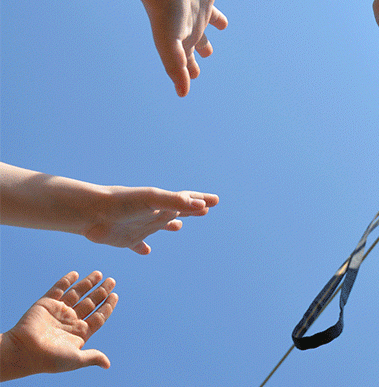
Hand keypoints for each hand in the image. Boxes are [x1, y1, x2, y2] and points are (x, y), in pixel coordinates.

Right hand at [0, 272, 117, 380]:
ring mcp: (59, 311)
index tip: (115, 295)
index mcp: (80, 332)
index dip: (108, 306)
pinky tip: (76, 274)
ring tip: (100, 274)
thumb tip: (107, 365)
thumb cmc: (50, 359)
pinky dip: (66, 281)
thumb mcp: (76, 359)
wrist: (24, 352)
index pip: (99, 316)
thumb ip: (93, 357)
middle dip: (101, 292)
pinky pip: (58, 289)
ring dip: (88, 283)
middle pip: (91, 302)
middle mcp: (71, 320)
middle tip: (112, 281)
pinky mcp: (46, 304)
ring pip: (77, 293)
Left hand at [85, 186, 219, 254]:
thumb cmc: (121, 203)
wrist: (89, 212)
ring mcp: (140, 226)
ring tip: (179, 227)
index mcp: (161, 204)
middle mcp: (152, 214)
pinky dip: (143, 248)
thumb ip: (175, 202)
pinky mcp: (126, 239)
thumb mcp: (152, 199)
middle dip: (191, 210)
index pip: (186, 200)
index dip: (201, 200)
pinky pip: (138, 244)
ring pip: (159, 226)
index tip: (216, 200)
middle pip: (176, 211)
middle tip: (205, 210)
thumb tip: (201, 206)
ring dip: (170, 225)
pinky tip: (146, 251)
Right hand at [140, 0, 227, 96]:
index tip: (195, 76)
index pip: (190, 56)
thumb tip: (183, 94)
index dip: (192, 67)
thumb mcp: (171, 44)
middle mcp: (193, 19)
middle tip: (208, 53)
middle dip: (204, 46)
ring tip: (223, 25)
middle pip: (201, 36)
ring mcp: (201, 0)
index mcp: (186, 36)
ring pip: (212, 12)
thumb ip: (177, 68)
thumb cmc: (164, 10)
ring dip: (217, 18)